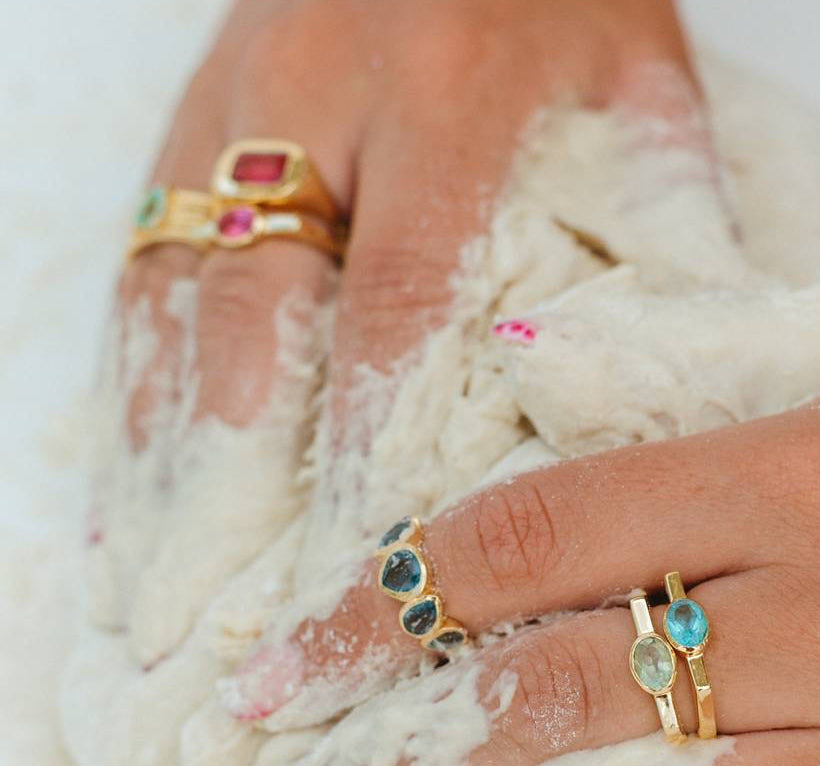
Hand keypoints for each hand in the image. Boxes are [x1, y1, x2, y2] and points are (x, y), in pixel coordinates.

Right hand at [95, 0, 704, 664]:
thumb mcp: (637, 86)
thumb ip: (656, 222)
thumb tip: (681, 385)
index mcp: (452, 103)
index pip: (400, 308)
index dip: (372, 449)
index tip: (361, 568)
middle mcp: (321, 102)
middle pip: (262, 321)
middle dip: (238, 483)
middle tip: (229, 617)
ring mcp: (235, 107)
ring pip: (177, 304)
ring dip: (165, 459)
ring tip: (156, 587)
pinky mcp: (188, 117)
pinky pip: (141, 267)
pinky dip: (133, 389)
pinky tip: (131, 484)